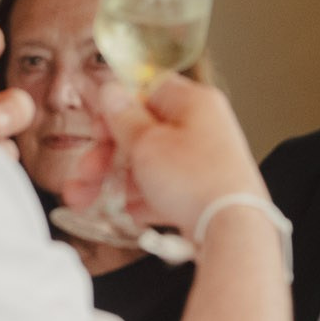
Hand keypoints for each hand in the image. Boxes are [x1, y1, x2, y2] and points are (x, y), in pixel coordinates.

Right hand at [62, 76, 264, 233]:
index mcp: (194, 103)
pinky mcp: (207, 191)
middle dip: (108, 155)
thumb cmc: (197, 182)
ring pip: (153, 163)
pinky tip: (133, 212)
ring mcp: (207, 160)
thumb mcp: (146, 144)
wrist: (233, 231)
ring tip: (99, 200)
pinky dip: (148, 199)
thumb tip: (111, 91)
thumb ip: (123, 117)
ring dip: (122, 180)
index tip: (98, 128)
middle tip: (87, 173)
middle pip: (145, 131)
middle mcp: (204, 127)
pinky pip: (169, 189)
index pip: (148, 89)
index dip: (117, 108)